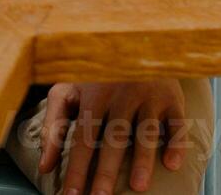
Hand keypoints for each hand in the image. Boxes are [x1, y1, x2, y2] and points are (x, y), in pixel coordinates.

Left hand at [39, 79, 186, 194]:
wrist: (133, 40)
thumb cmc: (94, 76)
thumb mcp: (67, 92)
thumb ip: (54, 127)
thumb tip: (43, 167)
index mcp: (92, 95)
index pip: (82, 140)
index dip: (75, 169)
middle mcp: (120, 95)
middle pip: (112, 139)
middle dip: (105, 171)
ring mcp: (148, 95)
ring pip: (145, 131)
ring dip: (142, 160)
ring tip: (137, 187)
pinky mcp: (172, 97)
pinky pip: (177, 122)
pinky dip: (176, 143)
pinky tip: (171, 164)